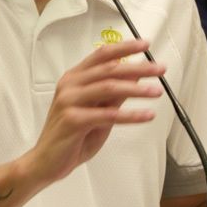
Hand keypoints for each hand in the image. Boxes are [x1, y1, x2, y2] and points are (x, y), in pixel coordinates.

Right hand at [28, 39, 163, 183]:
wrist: (46, 162)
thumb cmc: (71, 137)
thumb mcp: (98, 112)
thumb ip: (113, 95)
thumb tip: (136, 79)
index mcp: (74, 78)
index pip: (102, 55)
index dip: (125, 47)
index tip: (145, 45)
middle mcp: (70, 85)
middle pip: (109, 69)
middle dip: (138, 68)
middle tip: (160, 68)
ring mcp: (69, 101)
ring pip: (109, 87)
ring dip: (137, 89)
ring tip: (157, 91)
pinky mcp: (73, 119)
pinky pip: (108, 114)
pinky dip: (130, 115)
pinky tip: (146, 115)